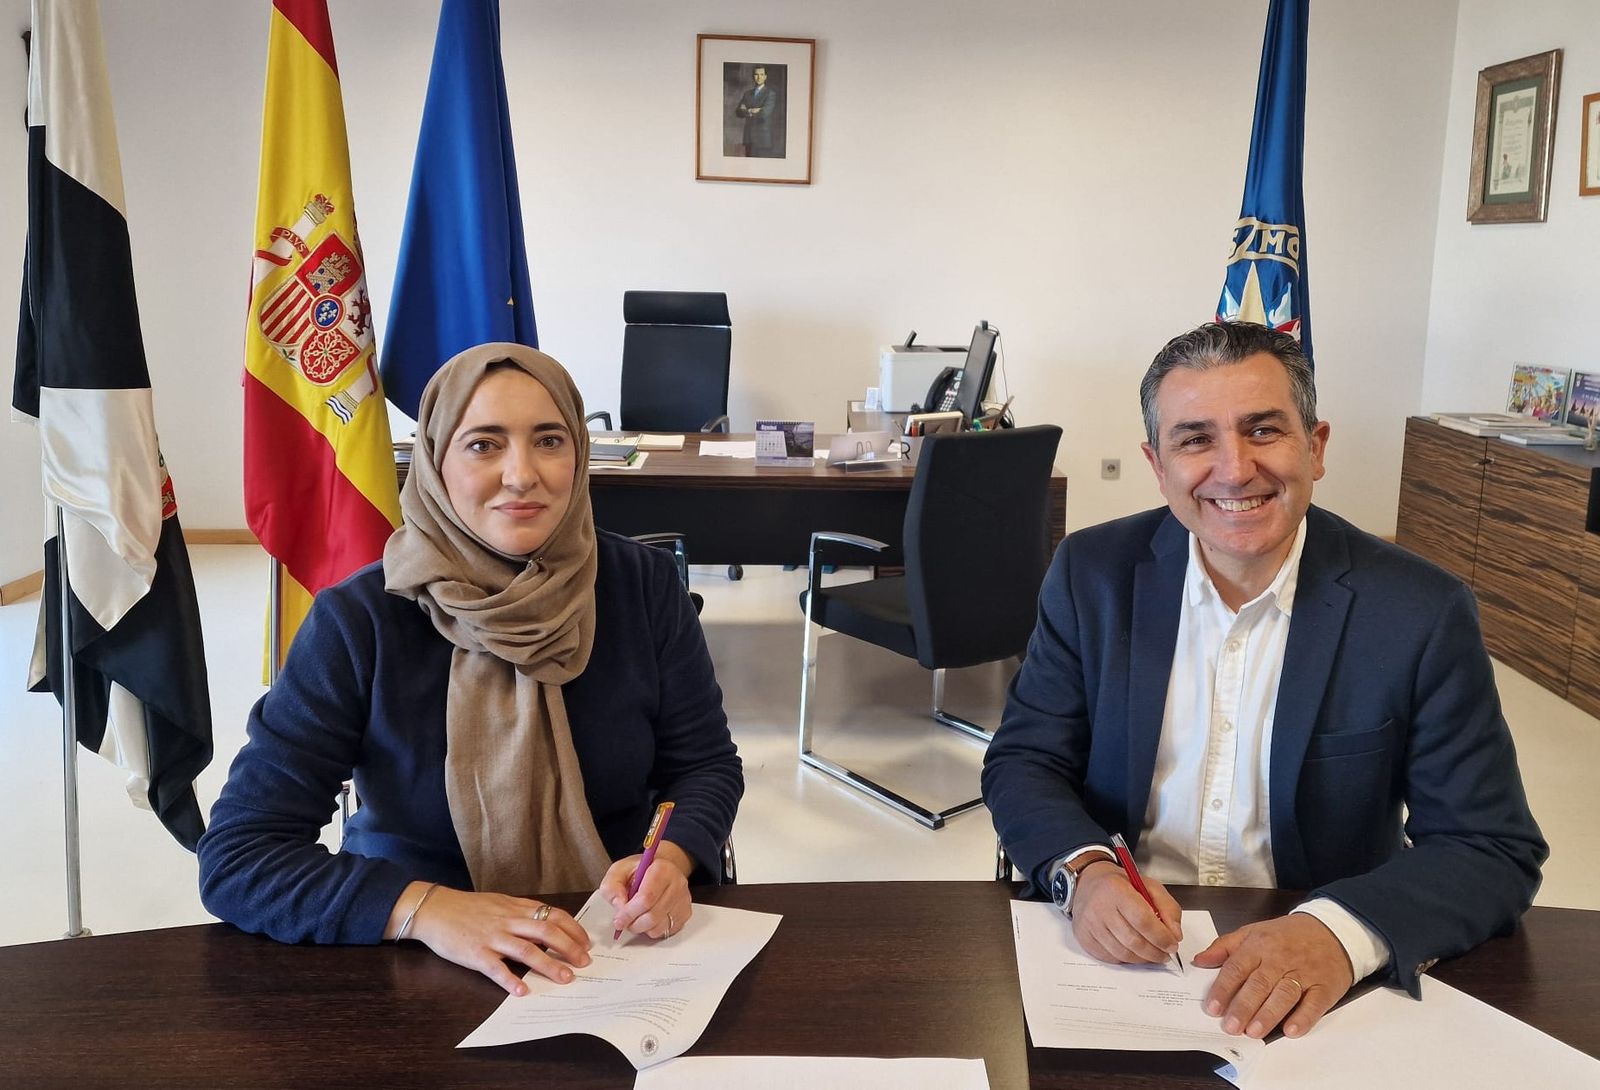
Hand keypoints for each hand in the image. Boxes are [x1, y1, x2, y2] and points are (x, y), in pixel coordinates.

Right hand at [387, 882, 591, 995]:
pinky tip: (522, 991)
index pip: (553, 915)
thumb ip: (522, 912)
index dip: (573, 929)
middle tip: (584, 963)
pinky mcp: (475, 953)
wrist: (435, 909)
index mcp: (516, 908)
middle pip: (547, 932)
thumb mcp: (500, 902)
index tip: (586, 943)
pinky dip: (510, 980)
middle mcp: (508, 920)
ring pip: (527, 950)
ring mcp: (492, 937)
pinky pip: (495, 968)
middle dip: (569, 947)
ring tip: (565, 978)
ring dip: (549, 965)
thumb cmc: (468, 908)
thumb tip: (548, 923)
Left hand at [598, 841, 694, 939]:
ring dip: (642, 928)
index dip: (629, 913)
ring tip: (636, 918)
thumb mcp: (619, 871)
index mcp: (661, 869)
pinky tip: (647, 918)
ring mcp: (683, 900)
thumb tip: (620, 906)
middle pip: (653, 916)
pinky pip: (666, 932)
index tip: (619, 920)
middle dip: (633, 923)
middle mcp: (677, 883)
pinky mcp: (685, 913)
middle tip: (624, 921)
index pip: (646, 898)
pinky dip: (652, 930)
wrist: (659, 870)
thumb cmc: (639, 871)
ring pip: (659, 927)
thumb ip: (612, 886)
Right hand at [1069, 860, 1182, 963]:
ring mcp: (1089, 925)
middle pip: (1133, 941)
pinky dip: (1127, 959)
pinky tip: (1134, 952)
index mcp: (1117, 890)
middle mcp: (1099, 908)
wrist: (1089, 884)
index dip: (1161, 937)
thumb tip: (1175, 935)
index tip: (1172, 944)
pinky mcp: (1084, 938)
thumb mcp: (1149, 886)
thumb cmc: (1121, 886)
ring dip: (1143, 959)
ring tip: (1153, 954)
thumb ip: (1168, 908)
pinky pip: (1111, 957)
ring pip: (1123, 953)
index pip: (1143, 920)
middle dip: (1155, 952)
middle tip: (1165, 954)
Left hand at [1192, 913, 1353, 1038]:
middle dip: (1243, 1006)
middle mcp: (1281, 958)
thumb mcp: (1254, 931)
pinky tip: (1291, 1029)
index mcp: (1259, 945)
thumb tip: (1200, 961)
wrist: (1332, 929)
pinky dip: (1303, 1017)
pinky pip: (1314, 1003)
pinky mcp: (1325, 986)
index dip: (1223, 988)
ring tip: (1253, 1031)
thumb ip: (1225, 947)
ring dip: (1268, 1014)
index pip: (1237, 968)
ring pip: (1284, 994)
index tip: (1212, 1008)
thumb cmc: (1288, 934)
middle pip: (1259, 984)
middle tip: (1230, 1026)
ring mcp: (1304, 972)